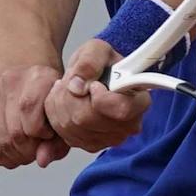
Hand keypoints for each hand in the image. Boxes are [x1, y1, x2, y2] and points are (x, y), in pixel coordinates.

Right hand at [0, 62, 64, 168]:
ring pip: (0, 142)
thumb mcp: (62, 121)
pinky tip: (13, 146)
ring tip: (26, 150)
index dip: (40, 132)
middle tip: (36, 149)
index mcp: (38, 76)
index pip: (28, 108)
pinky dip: (2, 154)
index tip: (48, 134)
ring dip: (16, 155)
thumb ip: (57, 143)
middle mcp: (10, 81)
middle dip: (29, 150)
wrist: (30, 86)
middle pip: (14, 131)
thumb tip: (41, 161)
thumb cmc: (50, 106)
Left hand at [43, 37, 153, 152]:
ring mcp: (110, 139)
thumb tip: (77, 86)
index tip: (94, 84)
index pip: (121, 109)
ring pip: (71, 127)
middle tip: (74, 81)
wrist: (91, 77)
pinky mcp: (91, 145)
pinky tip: (65, 102)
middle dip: (70, 96)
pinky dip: (57, 115)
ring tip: (69, 89)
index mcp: (139, 100)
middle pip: (87, 119)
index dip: (100, 98)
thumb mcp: (96, 49)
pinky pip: (64, 134)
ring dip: (61, 103)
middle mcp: (128, 125)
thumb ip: (89, 62)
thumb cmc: (100, 63)